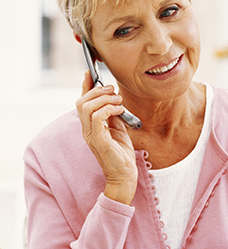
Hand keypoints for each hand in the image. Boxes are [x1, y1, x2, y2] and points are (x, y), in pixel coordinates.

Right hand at [76, 71, 137, 203]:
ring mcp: (90, 135)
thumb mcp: (118, 128)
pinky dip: (109, 109)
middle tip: (114, 90)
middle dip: (97, 90)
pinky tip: (120, 110)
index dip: (85, 86)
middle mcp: (86, 130)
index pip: (82, 102)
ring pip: (87, 107)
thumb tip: (114, 96)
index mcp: (89, 126)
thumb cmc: (121, 154)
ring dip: (104, 99)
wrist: (124, 175)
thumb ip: (113, 113)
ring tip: (119, 101)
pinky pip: (97, 118)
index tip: (90, 72)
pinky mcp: (98, 140)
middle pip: (81, 102)